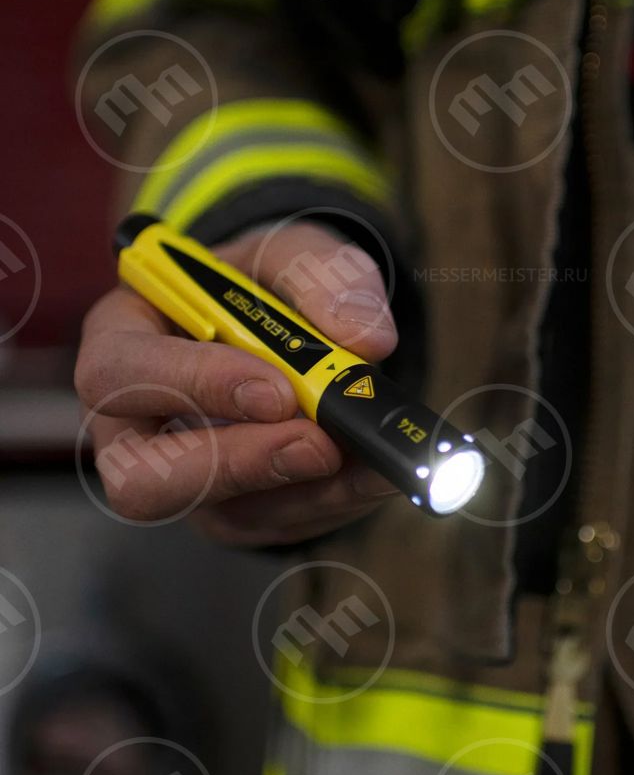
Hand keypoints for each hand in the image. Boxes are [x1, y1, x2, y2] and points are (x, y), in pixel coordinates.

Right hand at [75, 221, 399, 545]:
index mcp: (126, 335)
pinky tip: (375, 469)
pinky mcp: (234, 509)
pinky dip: (336, 500)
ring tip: (369, 452)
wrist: (296, 319)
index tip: (277, 390)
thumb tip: (366, 340)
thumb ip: (326, 277)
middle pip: (141, 477)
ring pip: (221, 513)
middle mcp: (136, 419)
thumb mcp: (297, 251)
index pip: (118, 372)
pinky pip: (276, 523)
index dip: (193, 385)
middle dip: (239, 464)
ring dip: (305, 488)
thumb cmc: (270, 282)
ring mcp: (183, 474)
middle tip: (319, 442)